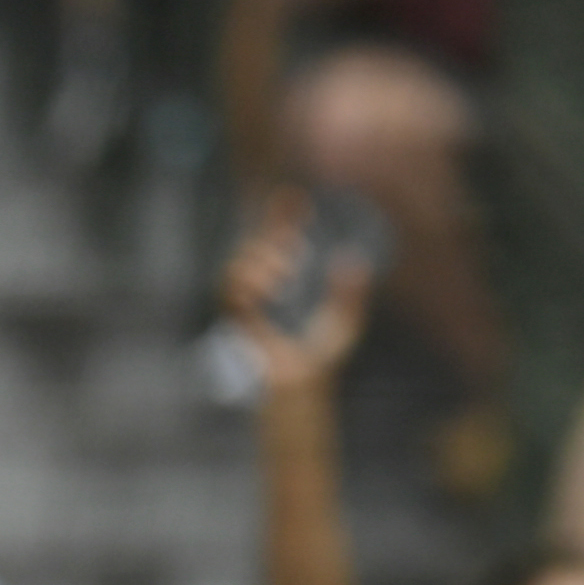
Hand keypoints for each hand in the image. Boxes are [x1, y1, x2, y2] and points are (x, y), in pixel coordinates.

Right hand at [221, 198, 376, 393]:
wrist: (303, 387)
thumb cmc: (322, 359)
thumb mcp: (346, 320)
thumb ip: (351, 293)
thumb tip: (353, 263)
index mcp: (288, 280)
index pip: (278, 239)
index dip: (280, 215)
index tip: (293, 197)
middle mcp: (264, 286)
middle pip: (250, 245)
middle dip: (269, 241)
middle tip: (295, 257)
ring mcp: (248, 302)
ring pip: (235, 265)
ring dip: (258, 264)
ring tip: (283, 280)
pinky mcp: (239, 321)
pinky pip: (230, 293)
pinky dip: (247, 287)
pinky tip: (267, 291)